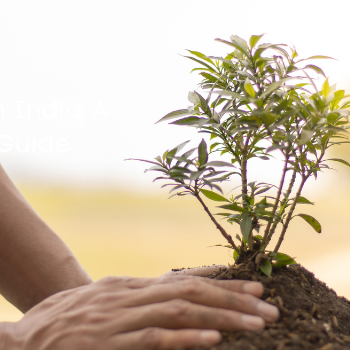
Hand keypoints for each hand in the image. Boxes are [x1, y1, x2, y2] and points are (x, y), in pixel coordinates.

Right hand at [7, 274, 278, 349]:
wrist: (23, 341)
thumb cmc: (64, 320)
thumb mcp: (101, 300)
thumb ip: (135, 296)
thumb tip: (167, 290)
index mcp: (128, 286)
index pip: (182, 279)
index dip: (219, 282)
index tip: (251, 285)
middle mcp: (129, 296)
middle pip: (190, 292)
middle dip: (232, 297)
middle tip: (267, 303)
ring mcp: (120, 320)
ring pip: (181, 311)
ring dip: (222, 316)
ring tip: (257, 322)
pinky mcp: (110, 345)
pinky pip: (154, 339)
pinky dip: (186, 338)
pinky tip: (214, 340)